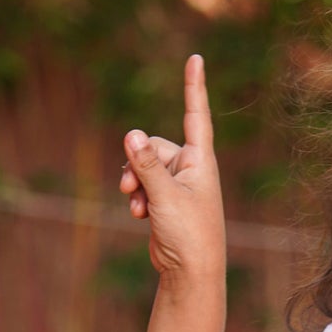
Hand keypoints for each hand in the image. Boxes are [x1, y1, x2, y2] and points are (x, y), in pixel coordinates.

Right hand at [119, 54, 225, 279]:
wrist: (191, 273)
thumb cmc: (189, 235)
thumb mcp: (164, 196)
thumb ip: (146, 164)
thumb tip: (131, 132)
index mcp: (201, 161)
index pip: (196, 115)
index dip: (194, 87)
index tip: (196, 58)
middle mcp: (191, 168)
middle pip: (154, 145)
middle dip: (137, 162)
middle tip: (130, 185)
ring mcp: (178, 185)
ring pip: (144, 165)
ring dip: (134, 181)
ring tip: (135, 204)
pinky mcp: (165, 201)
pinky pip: (143, 184)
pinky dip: (137, 195)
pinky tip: (138, 213)